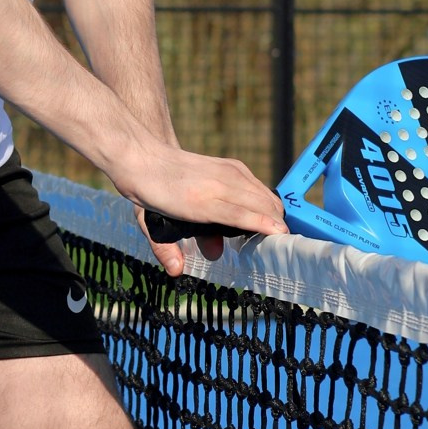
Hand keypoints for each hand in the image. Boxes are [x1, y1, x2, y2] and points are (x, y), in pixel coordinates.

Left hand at [125, 148, 286, 276]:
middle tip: (278, 244)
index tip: (280, 238)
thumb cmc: (152, 194)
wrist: (148, 158)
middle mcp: (219, 183)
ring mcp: (228, 171)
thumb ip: (164, 248)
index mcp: (200, 200)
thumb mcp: (151, 223)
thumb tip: (176, 270)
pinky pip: (258, 185)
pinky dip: (266, 201)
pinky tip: (264, 214)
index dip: (264, 226)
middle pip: (261, 204)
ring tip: (274, 233)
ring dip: (273, 213)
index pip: (241, 215)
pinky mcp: (233, 165)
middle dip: (275, 224)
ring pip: (264, 194)